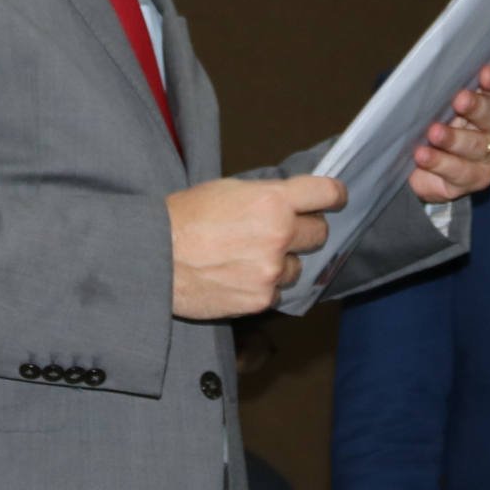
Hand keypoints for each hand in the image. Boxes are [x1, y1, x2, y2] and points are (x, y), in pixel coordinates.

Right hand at [170, 174, 346, 318]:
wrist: (155, 256)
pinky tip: (237, 278)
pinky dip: (262, 287)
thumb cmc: (186, 217)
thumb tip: (292, 200)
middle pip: (319, 232)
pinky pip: (275, 292)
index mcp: (274, 200)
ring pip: (297, 267)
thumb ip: (267, 195)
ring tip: (247, 258)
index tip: (334, 199)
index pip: (327, 193)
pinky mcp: (260, 299)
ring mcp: (271, 270)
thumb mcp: (229, 189)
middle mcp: (279, 234)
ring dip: (280, 263)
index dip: (335, 195)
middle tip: (280, 231)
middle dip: (304, 230)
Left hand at [408, 65, 489, 202]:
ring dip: (453, 139)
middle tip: (459, 101)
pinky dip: (439, 162)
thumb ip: (441, 90)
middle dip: (476, 107)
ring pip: (477, 146)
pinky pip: (460, 171)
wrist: (424, 166)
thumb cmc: (436, 122)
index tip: (484, 74)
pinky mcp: (477, 178)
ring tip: (433, 133)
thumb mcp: (437, 103)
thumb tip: (428, 78)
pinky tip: (423, 155)